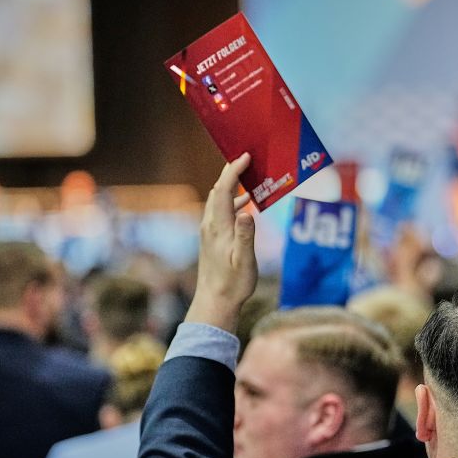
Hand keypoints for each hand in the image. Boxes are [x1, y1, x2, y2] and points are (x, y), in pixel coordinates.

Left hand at [185, 153, 256, 331]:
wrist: (215, 301)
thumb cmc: (233, 283)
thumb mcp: (244, 260)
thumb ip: (246, 235)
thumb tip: (247, 211)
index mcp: (218, 226)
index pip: (223, 190)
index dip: (233, 171)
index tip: (245, 156)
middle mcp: (210, 225)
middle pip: (218, 190)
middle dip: (231, 173)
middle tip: (246, 159)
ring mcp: (209, 231)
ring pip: (218, 200)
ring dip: (231, 186)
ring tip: (249, 177)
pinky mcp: (211, 238)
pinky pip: (220, 211)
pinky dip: (232, 201)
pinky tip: (245, 205)